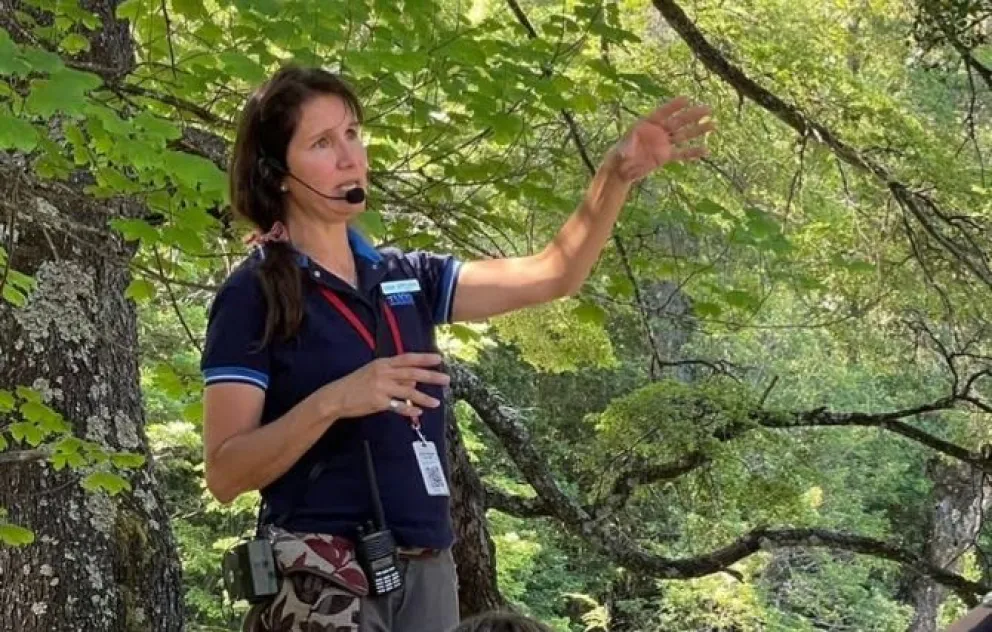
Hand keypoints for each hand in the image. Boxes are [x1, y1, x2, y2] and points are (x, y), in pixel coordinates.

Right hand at [323, 353, 449, 419]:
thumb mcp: (373, 372)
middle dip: (431, 377)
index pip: (407, 358)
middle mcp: (383, 373)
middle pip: (412, 373)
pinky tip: (418, 412)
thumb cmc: (355, 384)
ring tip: (436, 402)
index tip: (439, 359)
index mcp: (383, 363)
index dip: (424, 358)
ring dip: (424, 398)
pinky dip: (409, 410)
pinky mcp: (379, 402)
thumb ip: (393, 374)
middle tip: (446, 379)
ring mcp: (381, 387)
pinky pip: (398, 406)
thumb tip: (413, 380)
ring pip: (408, 392)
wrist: (336, 397)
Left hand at [606, 96, 713, 182]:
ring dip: (698, 130)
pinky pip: (682, 153)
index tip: (687, 99)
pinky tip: (706, 150)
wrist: (621, 169)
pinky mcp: (666, 156)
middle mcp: (658, 131)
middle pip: (678, 122)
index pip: (663, 113)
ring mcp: (663, 143)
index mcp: (647, 124)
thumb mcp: (620, 151)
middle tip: (707, 109)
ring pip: (684, 135)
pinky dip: (693, 152)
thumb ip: (626, 149)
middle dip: (692, 116)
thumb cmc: (618, 156)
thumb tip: (627, 152)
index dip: (674, 106)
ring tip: (713, 125)